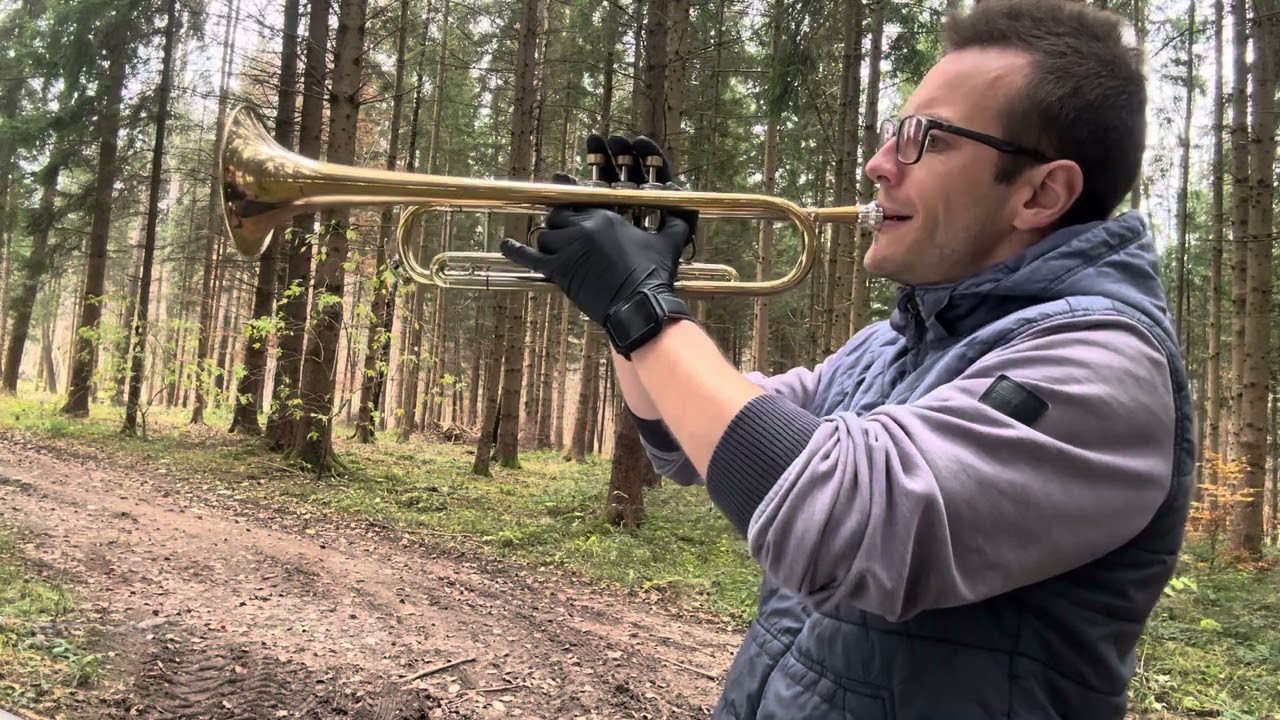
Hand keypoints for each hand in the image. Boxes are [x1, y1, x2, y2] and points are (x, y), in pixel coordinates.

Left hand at [499, 201, 690, 330]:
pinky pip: (529, 257)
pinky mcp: (559, 272)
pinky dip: (515, 250)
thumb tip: (686, 208)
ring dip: (548, 240)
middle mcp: (582, 228)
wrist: (640, 307)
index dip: (567, 193)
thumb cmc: (654, 276)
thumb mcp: (669, 243)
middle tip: (565, 230)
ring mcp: (568, 250)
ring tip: (554, 248)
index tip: (561, 184)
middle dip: (560, 221)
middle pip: (558, 216)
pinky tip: (506, 244)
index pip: (577, 197)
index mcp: (605, 216)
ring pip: (545, 236)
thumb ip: (675, 222)